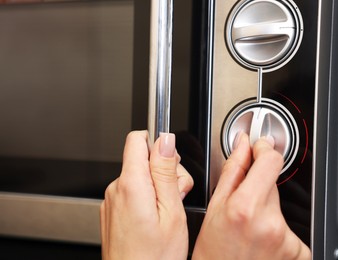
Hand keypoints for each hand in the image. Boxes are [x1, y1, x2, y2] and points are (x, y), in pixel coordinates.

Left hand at [100, 130, 193, 259]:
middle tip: (176, 195)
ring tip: (167, 212)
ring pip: (140, 176)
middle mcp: (116, 189)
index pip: (138, 139)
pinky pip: (132, 192)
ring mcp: (112, 201)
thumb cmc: (154, 258)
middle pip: (143, 158)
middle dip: (164, 170)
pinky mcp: (113, 212)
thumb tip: (165, 140)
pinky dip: (148, 198)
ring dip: (158, 186)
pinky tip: (156, 219)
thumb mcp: (171, 211)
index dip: (159, 144)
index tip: (172, 161)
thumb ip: (166, 171)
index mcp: (131, 184)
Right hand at [192, 132, 310, 259]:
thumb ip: (233, 170)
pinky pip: (289, 228)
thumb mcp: (215, 207)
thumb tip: (243, 144)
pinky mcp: (298, 251)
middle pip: (273, 184)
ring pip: (280, 207)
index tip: (259, 149)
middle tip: (242, 210)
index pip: (271, 160)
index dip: (264, 150)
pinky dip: (277, 231)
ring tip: (249, 230)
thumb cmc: (214, 251)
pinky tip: (261, 242)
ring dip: (267, 211)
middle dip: (258, 189)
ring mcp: (287, 239)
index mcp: (246, 208)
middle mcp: (270, 224)